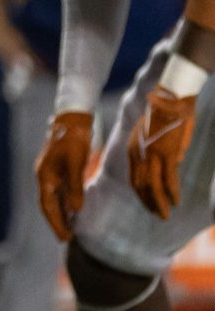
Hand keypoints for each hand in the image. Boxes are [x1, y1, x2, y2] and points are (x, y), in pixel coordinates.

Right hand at [36, 112, 92, 240]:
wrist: (73, 117)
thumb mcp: (77, 163)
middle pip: (48, 205)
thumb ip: (75, 187)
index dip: (55, 223)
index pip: (47, 206)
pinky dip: (65, 202)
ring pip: (53, 198)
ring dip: (60, 214)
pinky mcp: (58, 168)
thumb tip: (75, 210)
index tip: (64, 238)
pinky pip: (59, 190)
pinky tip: (73, 209)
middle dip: (56, 222)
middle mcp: (44, 177)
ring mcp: (50, 172)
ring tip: (70, 228)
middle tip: (66, 238)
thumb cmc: (74, 138)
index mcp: (44, 176)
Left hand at [127, 86, 196, 219]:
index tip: (147, 202)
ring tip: (164, 215)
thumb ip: (164, 149)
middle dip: (148, 202)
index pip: (133, 177)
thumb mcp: (158, 131)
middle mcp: (138, 153)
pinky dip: (172, 192)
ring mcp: (152, 154)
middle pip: (140, 185)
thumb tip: (176, 163)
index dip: (140, 192)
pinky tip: (176, 201)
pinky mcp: (167, 153)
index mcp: (133, 148)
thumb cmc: (168, 111)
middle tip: (157, 214)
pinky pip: (169, 178)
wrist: (172, 96)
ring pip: (152, 186)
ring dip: (158, 202)